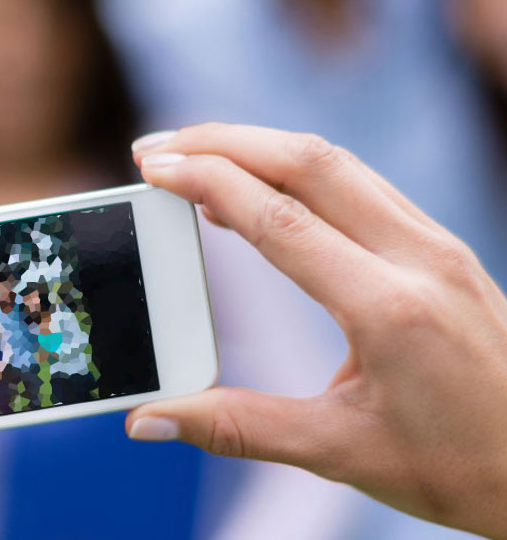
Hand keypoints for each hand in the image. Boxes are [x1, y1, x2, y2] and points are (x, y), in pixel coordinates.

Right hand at [126, 124, 506, 537]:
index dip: (208, 183)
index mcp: (390, 309)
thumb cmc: (459, 467)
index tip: (153, 167)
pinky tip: (261, 185)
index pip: (280, 219)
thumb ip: (237, 426)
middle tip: (155, 147)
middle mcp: (420, 260)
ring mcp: (438, 247)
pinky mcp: (442, 248)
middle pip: (310, 162)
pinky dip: (297, 169)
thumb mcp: (339, 453)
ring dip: (259, 146)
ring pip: (339, 163)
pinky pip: (361, 183)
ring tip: (194, 154)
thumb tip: (149, 421)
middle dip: (223, 142)